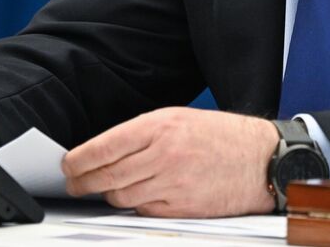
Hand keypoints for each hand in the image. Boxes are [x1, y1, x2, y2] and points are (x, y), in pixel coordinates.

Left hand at [63, 107, 278, 216]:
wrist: (261, 159)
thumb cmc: (223, 137)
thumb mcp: (180, 118)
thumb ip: (143, 134)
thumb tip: (105, 151)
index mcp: (161, 126)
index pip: (105, 146)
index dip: (79, 159)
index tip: (68, 164)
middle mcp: (165, 154)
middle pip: (107, 175)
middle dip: (84, 182)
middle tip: (75, 183)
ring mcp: (173, 184)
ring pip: (121, 197)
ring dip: (108, 195)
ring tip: (105, 190)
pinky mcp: (181, 208)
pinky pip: (143, 211)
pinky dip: (135, 206)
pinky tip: (137, 197)